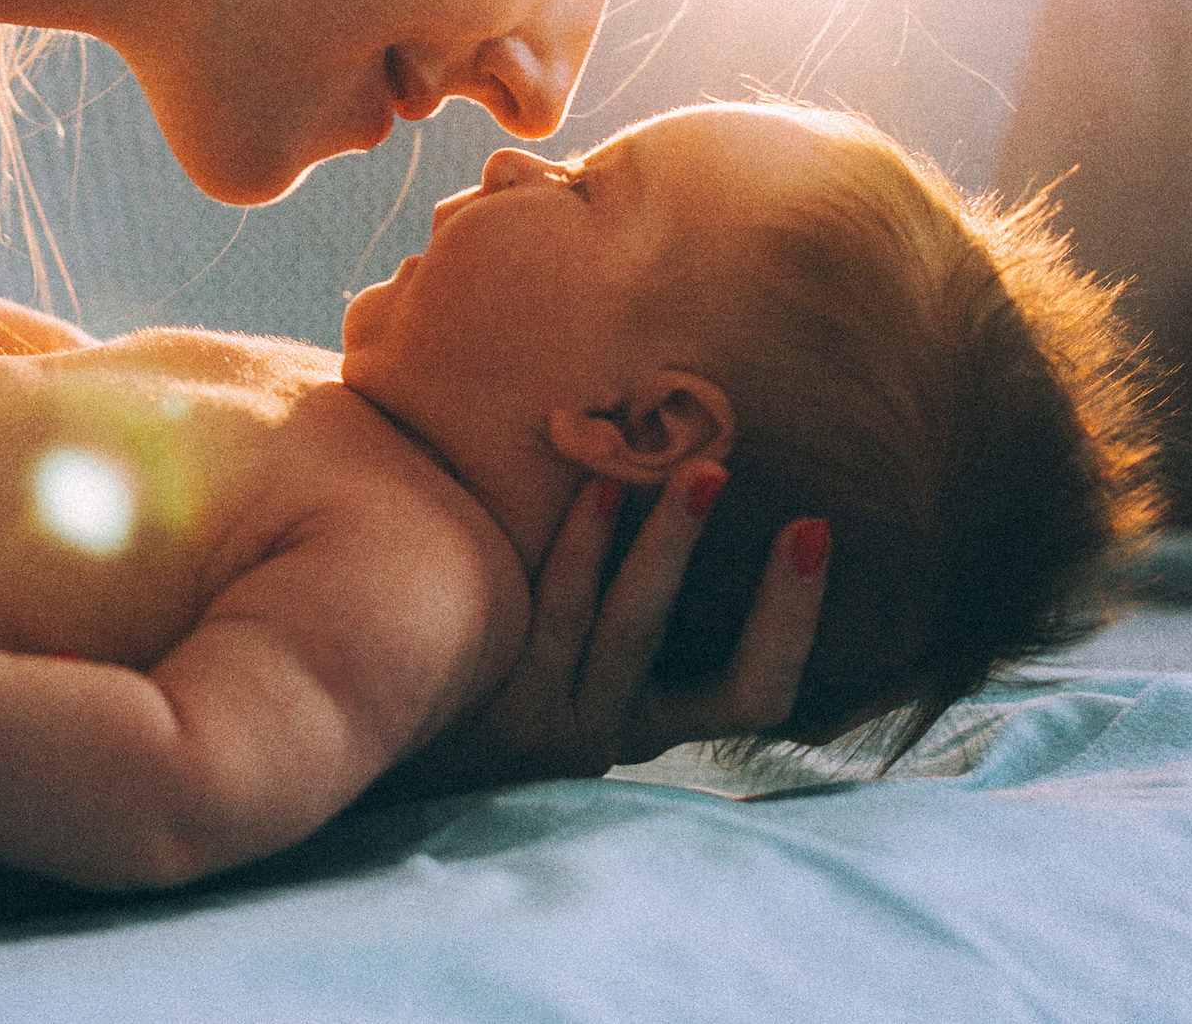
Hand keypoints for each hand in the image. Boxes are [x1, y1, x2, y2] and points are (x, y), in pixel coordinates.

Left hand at [422, 461, 828, 786]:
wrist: (377, 717)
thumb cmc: (503, 655)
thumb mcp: (578, 650)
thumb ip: (631, 587)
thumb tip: (704, 457)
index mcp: (651, 722)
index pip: (756, 695)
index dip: (792, 619)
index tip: (814, 526)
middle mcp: (611, 733)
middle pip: (710, 673)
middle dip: (745, 582)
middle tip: (737, 478)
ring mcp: (550, 720)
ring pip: (623, 629)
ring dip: (663, 546)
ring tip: (690, 470)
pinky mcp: (492, 693)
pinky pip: (546, 613)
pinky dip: (581, 548)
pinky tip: (597, 483)